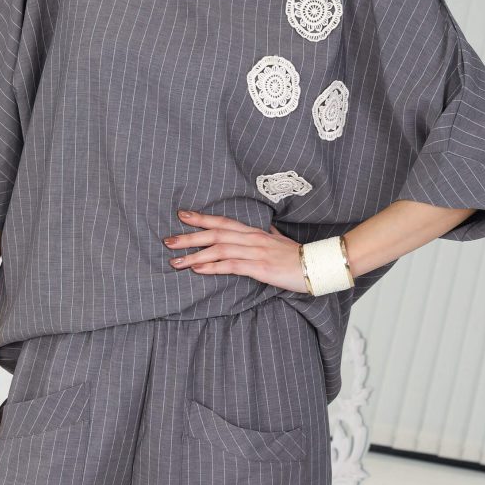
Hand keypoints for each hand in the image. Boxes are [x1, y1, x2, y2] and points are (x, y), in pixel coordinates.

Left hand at [163, 210, 309, 293]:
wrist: (317, 264)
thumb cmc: (298, 256)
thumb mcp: (280, 242)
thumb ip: (270, 236)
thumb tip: (266, 230)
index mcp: (254, 232)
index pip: (223, 222)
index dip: (202, 218)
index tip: (182, 215)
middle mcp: (251, 238)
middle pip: (215, 233)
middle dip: (189, 237)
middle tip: (167, 241)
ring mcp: (255, 252)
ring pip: (219, 249)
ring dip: (195, 255)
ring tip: (176, 261)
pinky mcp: (260, 267)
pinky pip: (232, 266)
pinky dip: (213, 266)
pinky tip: (199, 269)